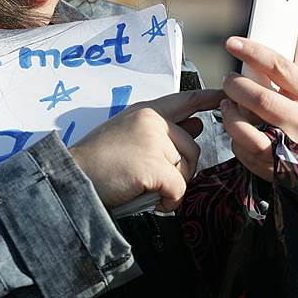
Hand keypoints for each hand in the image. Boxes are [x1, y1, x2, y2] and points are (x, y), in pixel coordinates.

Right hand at [68, 89, 220, 211]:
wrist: (72, 177)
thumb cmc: (97, 162)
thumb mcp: (128, 134)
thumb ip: (161, 131)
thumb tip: (196, 126)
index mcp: (146, 111)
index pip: (185, 99)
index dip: (208, 98)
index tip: (225, 96)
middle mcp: (152, 121)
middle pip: (191, 148)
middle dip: (181, 170)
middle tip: (154, 179)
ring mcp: (153, 142)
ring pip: (187, 169)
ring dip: (173, 186)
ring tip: (147, 188)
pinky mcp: (153, 166)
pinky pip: (179, 188)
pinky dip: (169, 201)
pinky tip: (153, 201)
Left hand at [221, 22, 297, 180]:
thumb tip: (294, 17)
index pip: (280, 66)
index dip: (253, 52)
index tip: (232, 43)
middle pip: (262, 98)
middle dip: (237, 86)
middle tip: (228, 79)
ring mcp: (288, 143)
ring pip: (250, 127)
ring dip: (230, 112)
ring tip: (227, 103)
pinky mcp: (273, 163)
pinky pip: (244, 147)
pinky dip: (233, 134)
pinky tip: (234, 125)